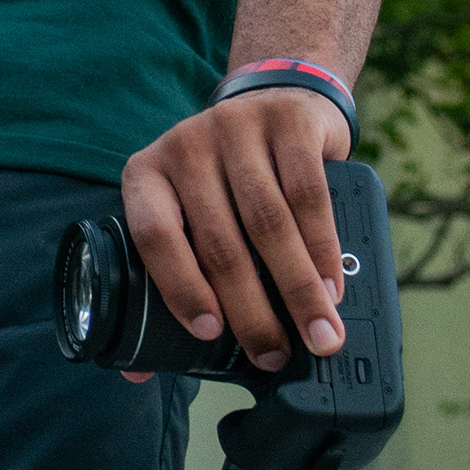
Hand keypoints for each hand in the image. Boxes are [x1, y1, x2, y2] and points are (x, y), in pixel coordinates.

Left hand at [121, 88, 350, 372]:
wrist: (276, 98)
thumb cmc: (223, 183)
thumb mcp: (184, 213)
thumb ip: (163, 279)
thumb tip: (137, 370)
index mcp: (145, 174)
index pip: (154, 235)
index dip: (180, 288)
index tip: (210, 334)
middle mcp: (186, 145)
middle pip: (219, 240)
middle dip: (252, 309)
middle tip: (275, 356)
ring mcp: (236, 127)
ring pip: (269, 223)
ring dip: (297, 289)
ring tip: (318, 335)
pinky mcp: (287, 122)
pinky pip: (309, 195)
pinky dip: (323, 249)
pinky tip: (331, 286)